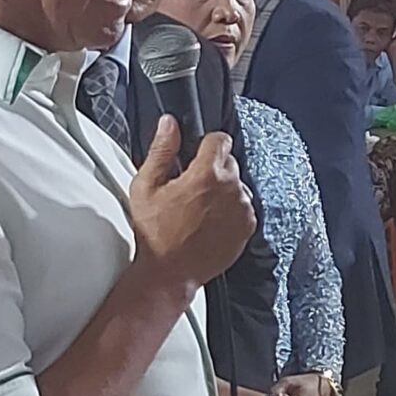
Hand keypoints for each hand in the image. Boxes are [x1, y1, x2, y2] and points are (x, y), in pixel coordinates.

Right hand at [127, 119, 253, 293]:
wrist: (170, 271)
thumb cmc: (154, 231)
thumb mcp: (146, 185)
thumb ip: (162, 150)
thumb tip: (170, 123)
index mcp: (207, 174)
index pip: (220, 140)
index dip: (205, 144)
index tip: (196, 154)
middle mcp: (232, 189)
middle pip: (229, 162)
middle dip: (211, 168)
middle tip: (189, 187)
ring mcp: (243, 209)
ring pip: (237, 185)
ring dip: (222, 190)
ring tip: (198, 208)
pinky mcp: (248, 227)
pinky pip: (243, 206)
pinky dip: (230, 209)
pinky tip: (209, 220)